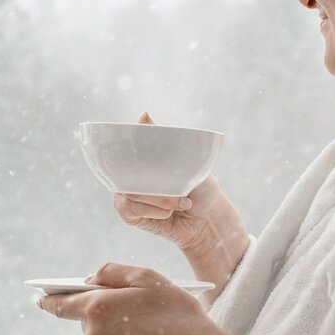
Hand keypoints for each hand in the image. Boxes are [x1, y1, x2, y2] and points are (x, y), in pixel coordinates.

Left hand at [35, 262, 246, 334]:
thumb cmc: (176, 312)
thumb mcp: (147, 278)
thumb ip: (111, 272)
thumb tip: (89, 280)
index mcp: (96, 308)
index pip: (60, 303)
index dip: (48, 298)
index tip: (39, 297)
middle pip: (88, 319)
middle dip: (105, 311)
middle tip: (135, 308)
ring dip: (118, 331)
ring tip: (150, 328)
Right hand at [113, 112, 247, 260]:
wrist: (210, 220)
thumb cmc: (201, 187)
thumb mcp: (187, 158)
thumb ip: (163, 137)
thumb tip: (143, 114)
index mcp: (143, 160)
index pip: (124, 147)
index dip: (125, 146)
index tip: (147, 152)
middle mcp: (132, 175)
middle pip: (125, 170)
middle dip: (154, 180)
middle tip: (181, 189)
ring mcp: (128, 195)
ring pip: (129, 192)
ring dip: (160, 199)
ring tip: (181, 202)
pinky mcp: (129, 215)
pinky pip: (130, 209)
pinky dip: (154, 211)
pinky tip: (168, 214)